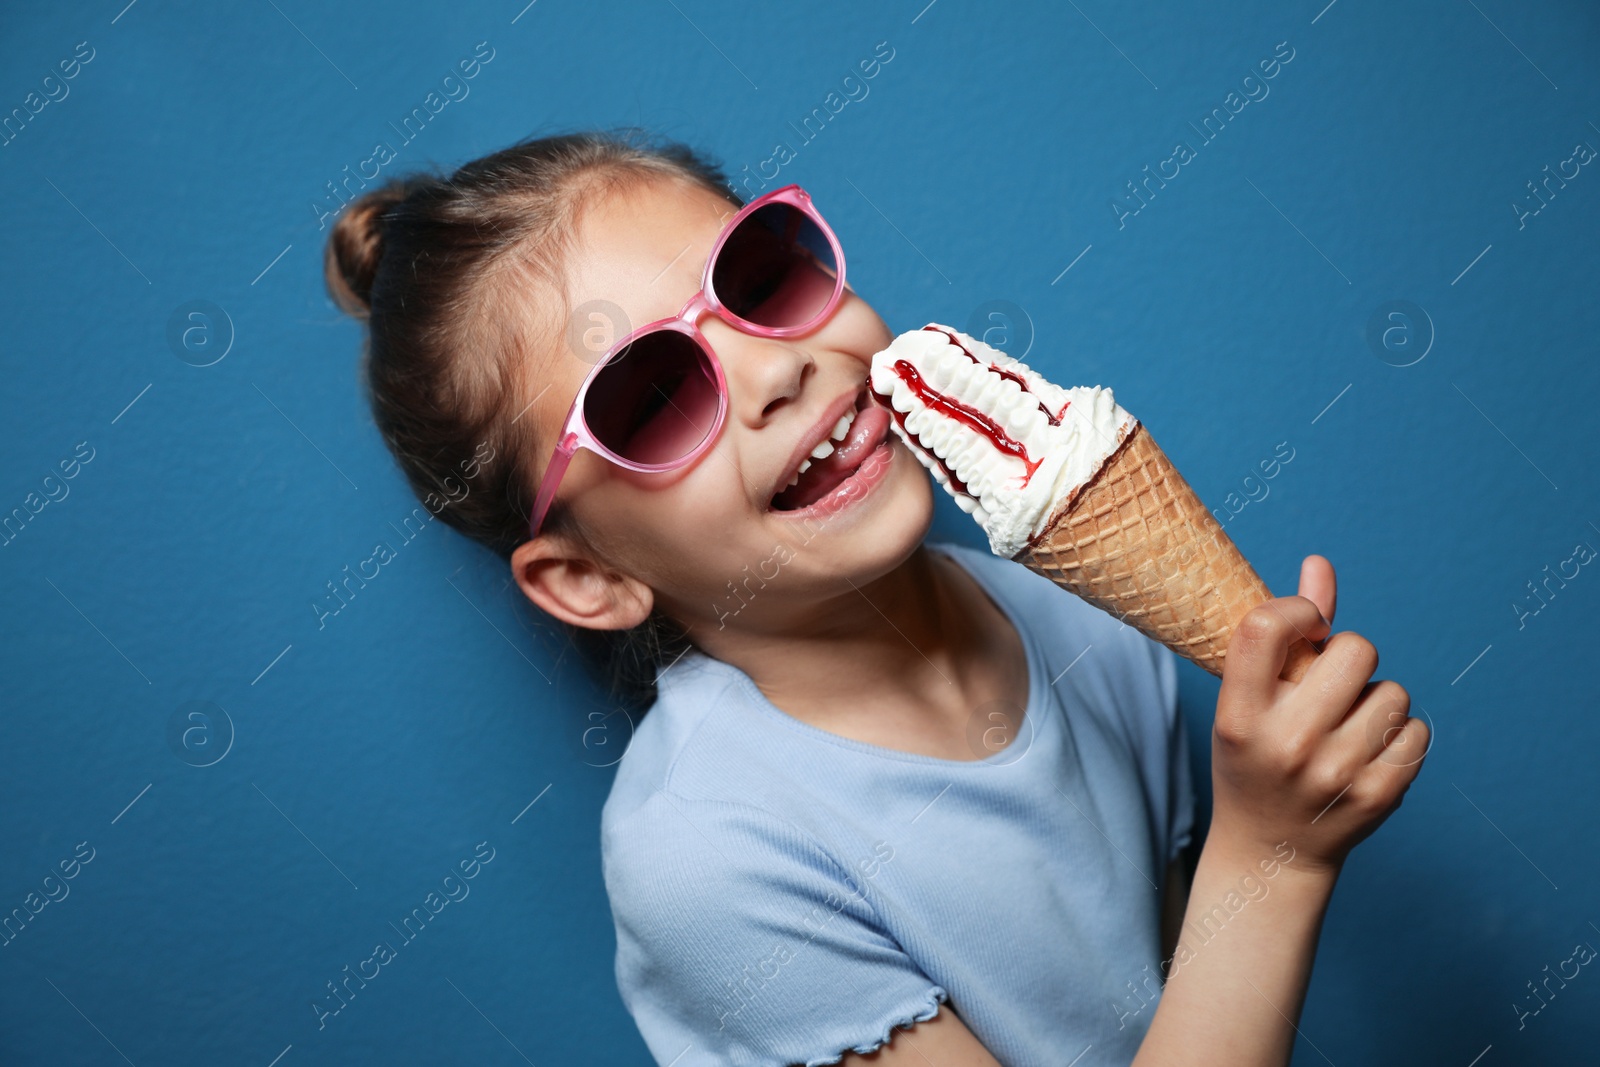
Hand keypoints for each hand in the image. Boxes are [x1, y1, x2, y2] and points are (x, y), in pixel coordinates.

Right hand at [1208, 555, 1430, 876]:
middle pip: (1355, 648)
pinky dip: (1398, 736)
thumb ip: (1284, 634)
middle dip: (1349, 656)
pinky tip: (1367, 753)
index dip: (1297, 610)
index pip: (1266, 627)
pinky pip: (1416, 731)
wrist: (1269, 852)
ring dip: (1375, 700)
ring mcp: (1335, 774)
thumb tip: (1319, 564)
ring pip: (1392, 691)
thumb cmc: (1254, 758)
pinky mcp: (1378, 796)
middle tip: (1330, 685)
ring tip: (1345, 727)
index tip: (1305, 628)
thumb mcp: (1248, 700)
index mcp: (1238, 715)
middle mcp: (1284, 744)